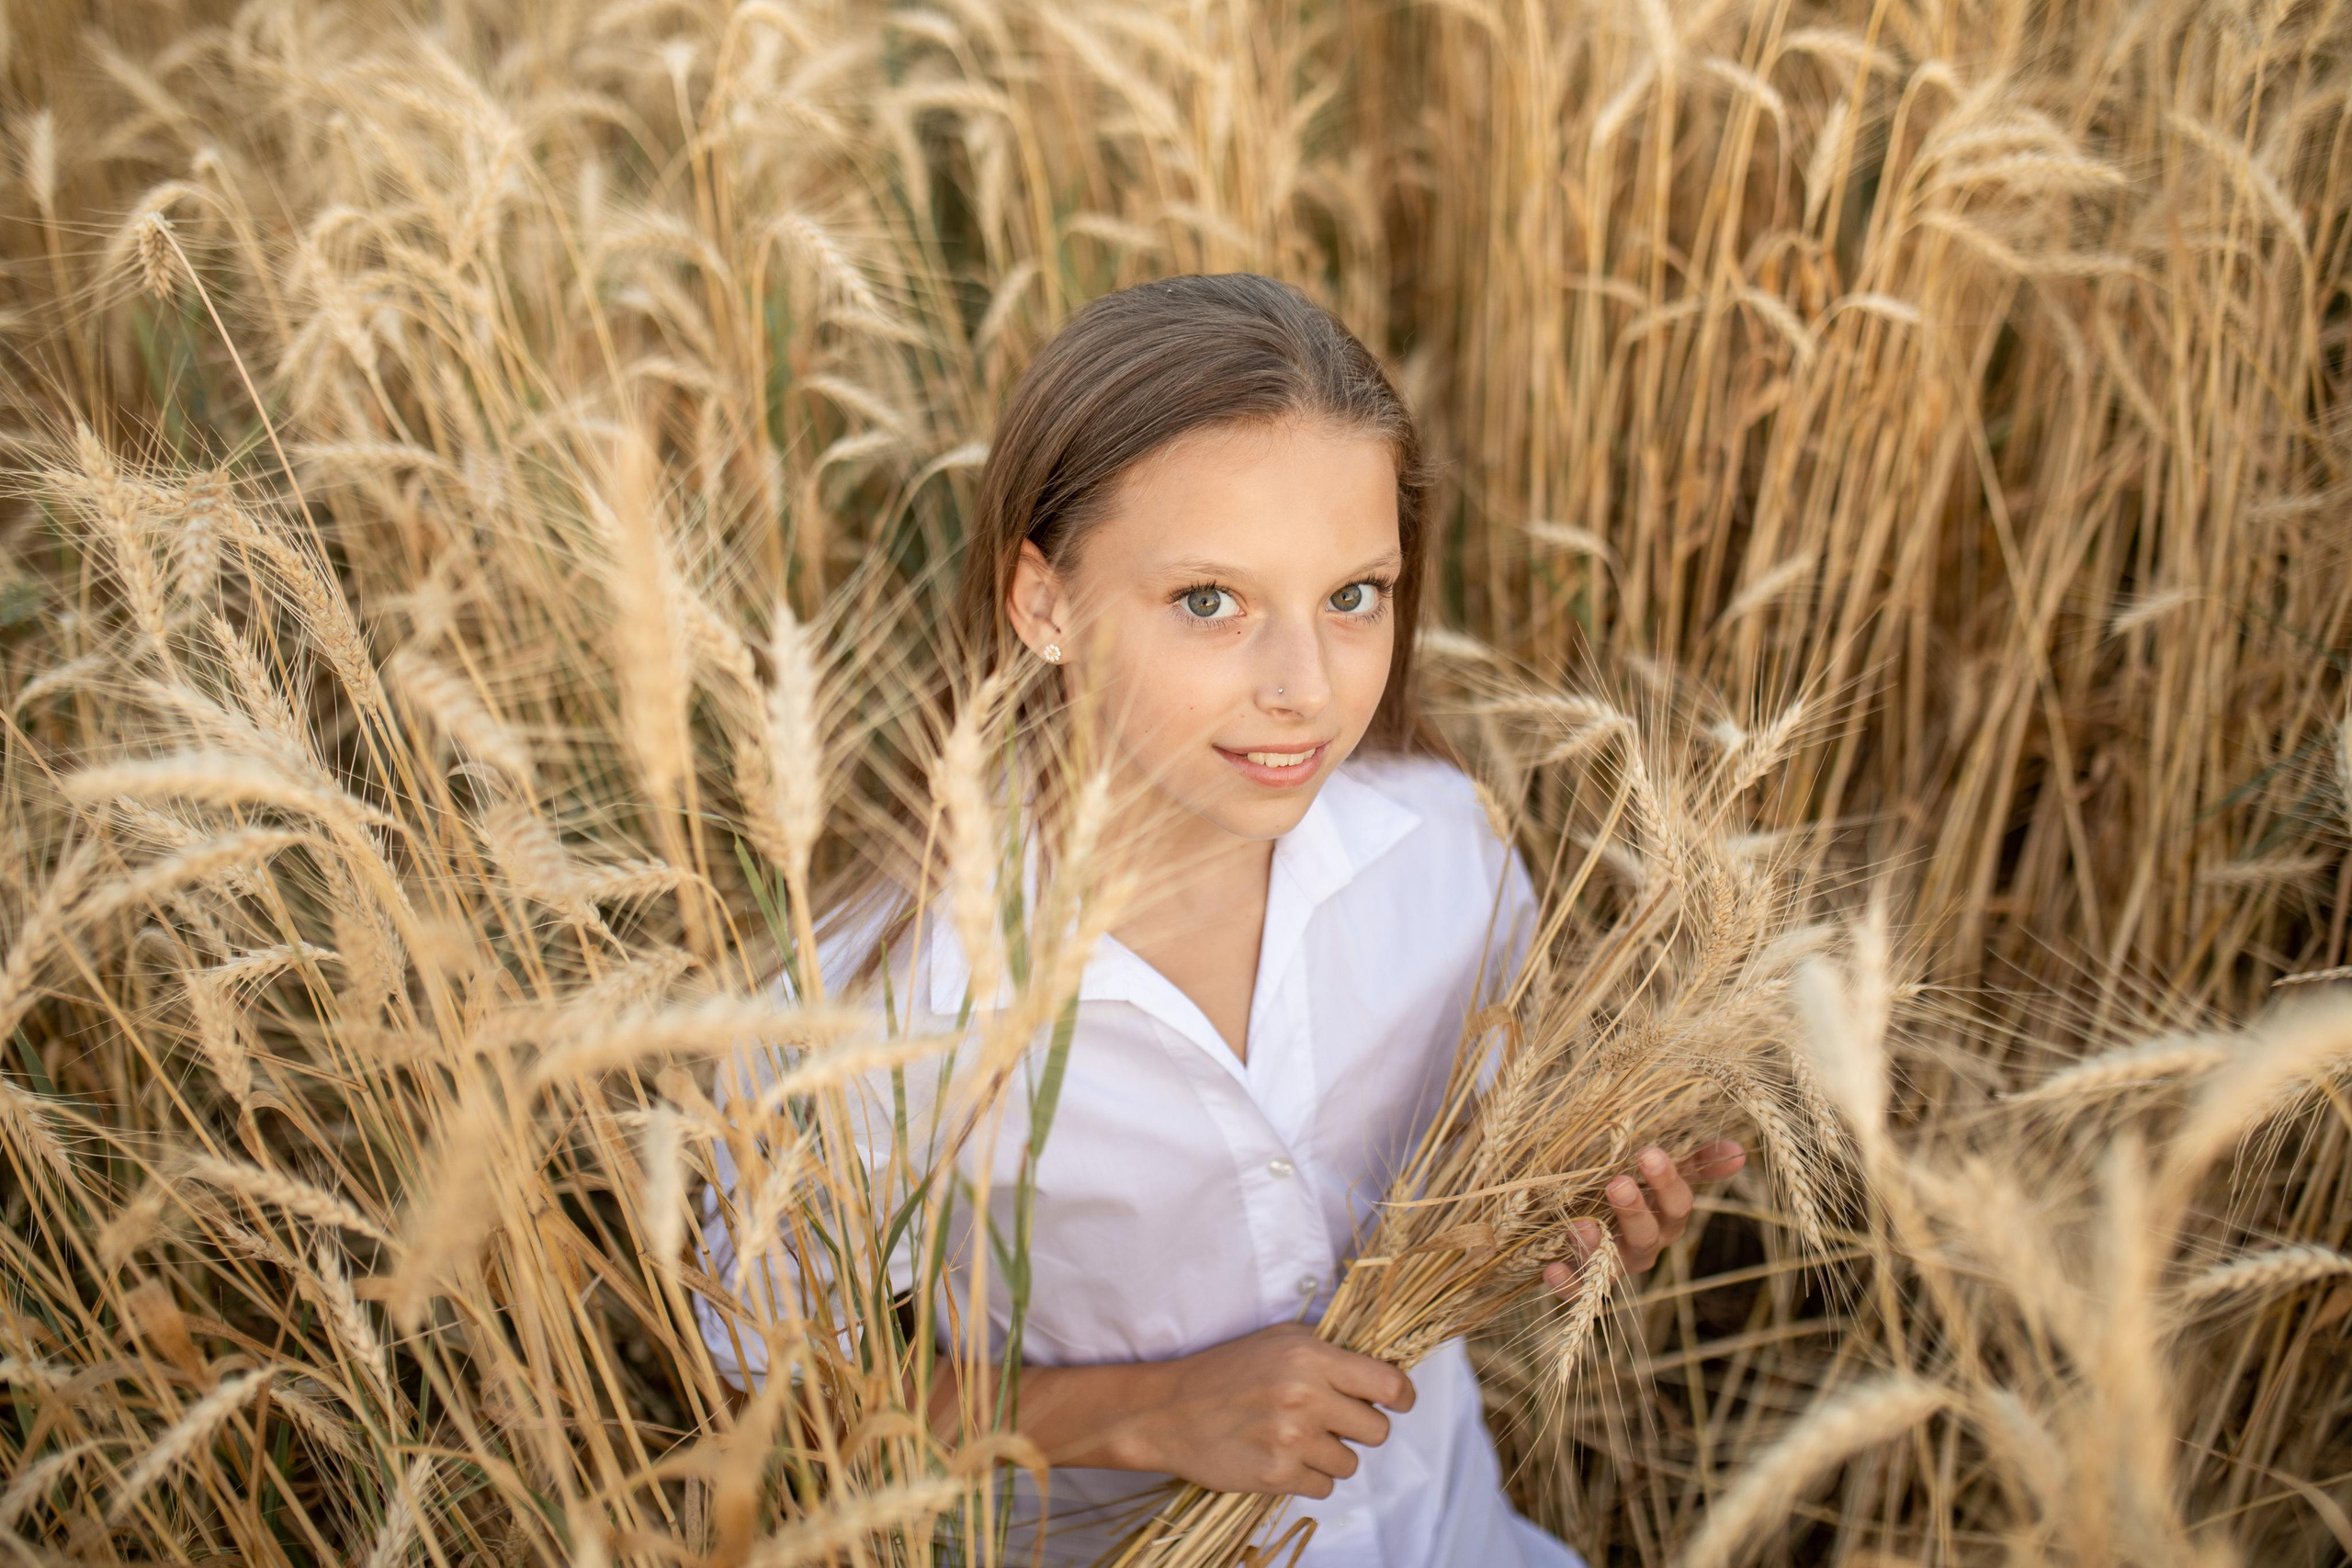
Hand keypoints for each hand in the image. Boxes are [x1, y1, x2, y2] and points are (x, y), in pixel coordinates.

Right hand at [1113, 1323, 1414, 1497]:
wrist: (1169, 1411)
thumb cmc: (1225, 1370)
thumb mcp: (1278, 1340)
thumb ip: (1329, 1349)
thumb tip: (1380, 1367)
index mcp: (1310, 1358)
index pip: (1387, 1384)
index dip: (1402, 1396)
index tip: (1398, 1402)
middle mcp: (1306, 1397)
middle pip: (1377, 1430)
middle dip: (1361, 1427)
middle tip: (1332, 1420)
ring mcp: (1292, 1440)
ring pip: (1351, 1463)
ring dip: (1332, 1454)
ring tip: (1297, 1437)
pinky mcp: (1277, 1475)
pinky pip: (1324, 1487)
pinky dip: (1309, 1476)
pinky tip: (1282, 1456)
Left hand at [1543, 1140, 1745, 1296]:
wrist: (1579, 1218)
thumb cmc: (1626, 1189)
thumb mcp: (1654, 1172)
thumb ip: (1693, 1161)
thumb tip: (1739, 1150)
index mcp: (1664, 1217)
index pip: (1677, 1203)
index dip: (1667, 1182)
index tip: (1649, 1152)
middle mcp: (1644, 1245)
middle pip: (1647, 1234)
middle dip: (1634, 1210)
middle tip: (1617, 1183)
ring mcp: (1613, 1264)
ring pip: (1612, 1262)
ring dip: (1596, 1245)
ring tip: (1580, 1224)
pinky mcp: (1582, 1279)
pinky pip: (1578, 1289)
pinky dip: (1566, 1282)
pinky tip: (1550, 1269)